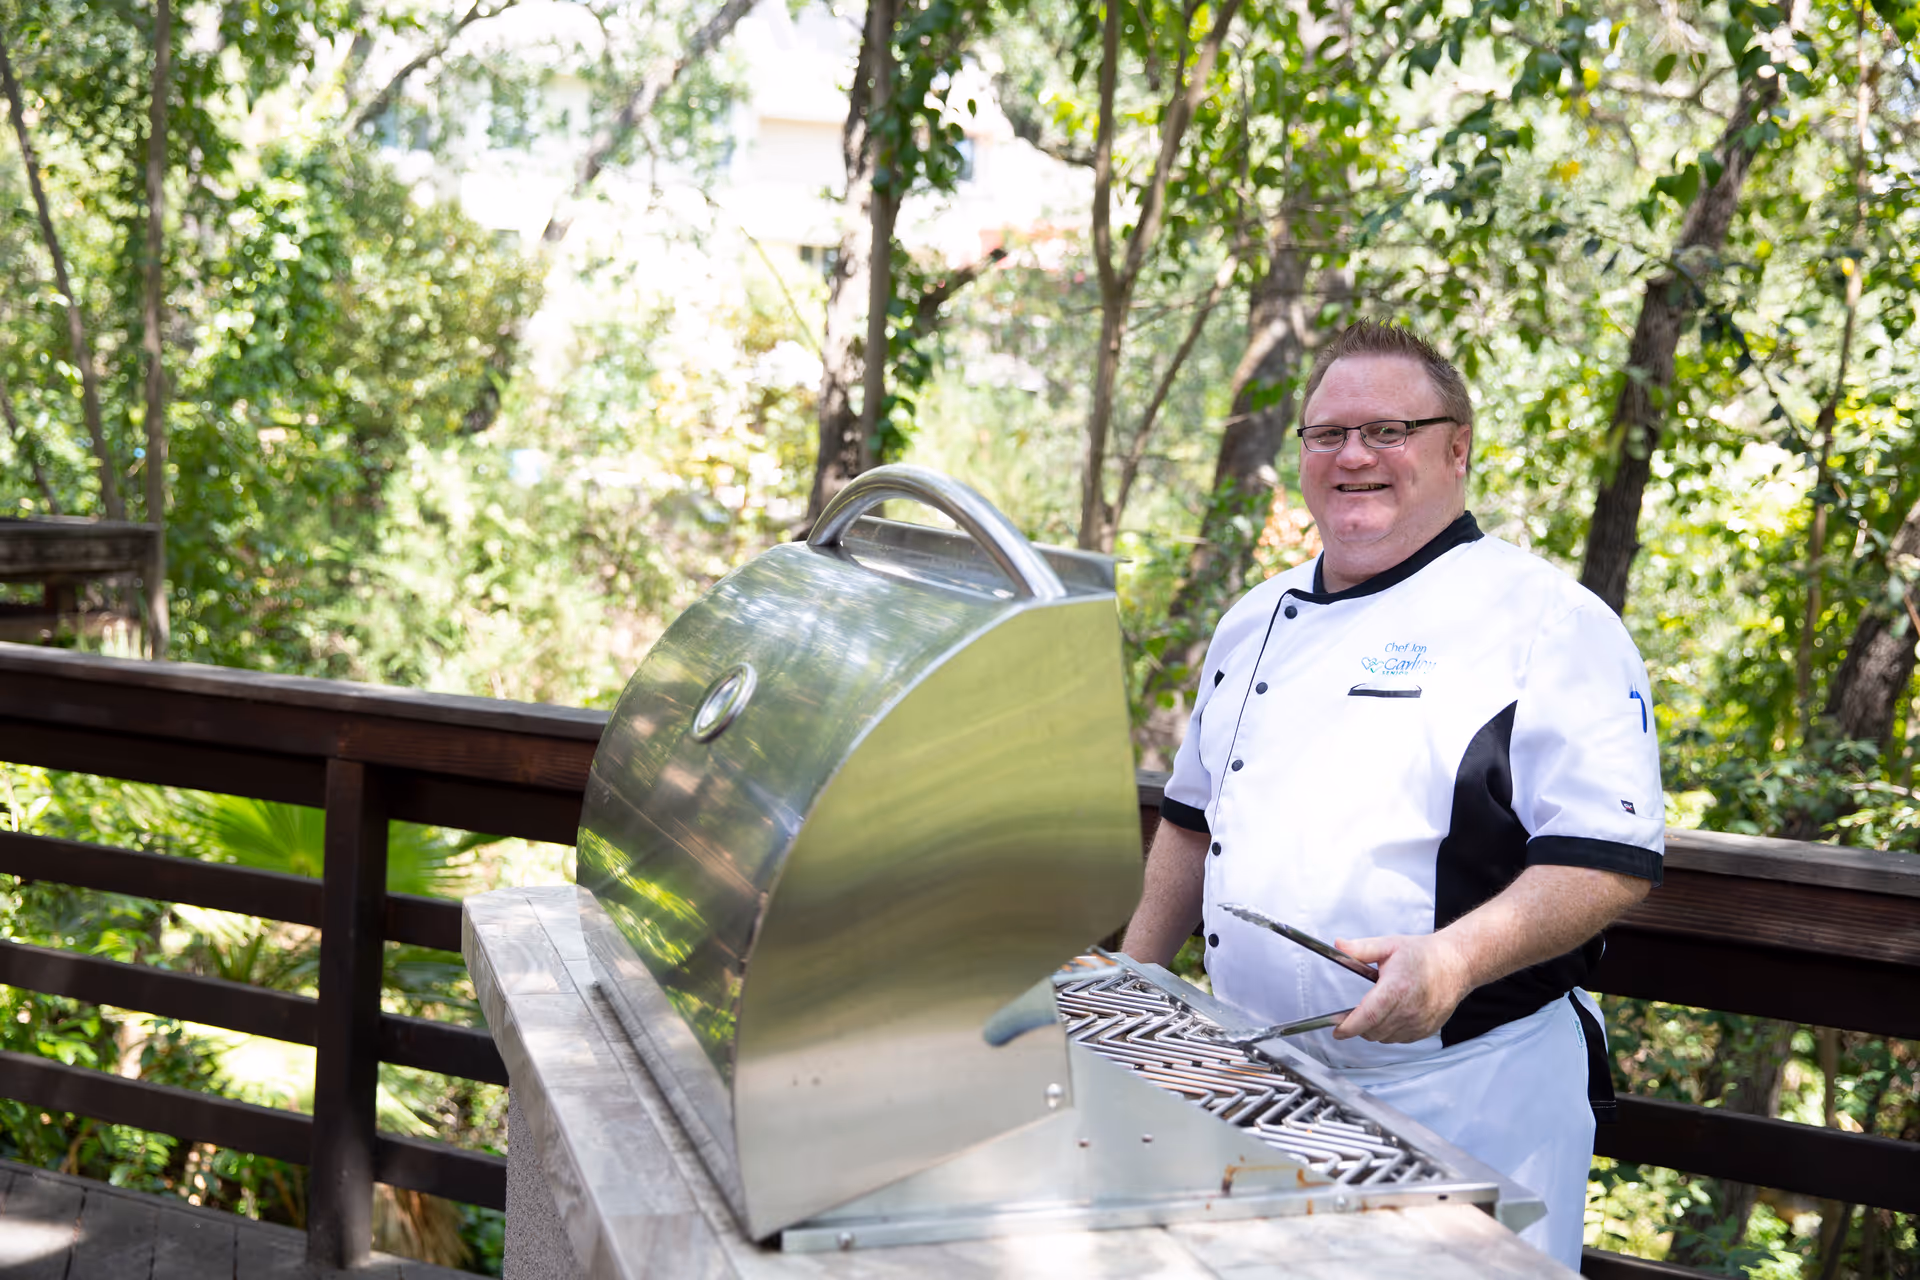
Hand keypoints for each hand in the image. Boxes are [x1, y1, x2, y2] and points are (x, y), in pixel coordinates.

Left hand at [1330, 932, 1474, 1043]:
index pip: (1367, 1016)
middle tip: (1353, 1015)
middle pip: (1373, 1031)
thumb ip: (1361, 949)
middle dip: (1358, 1027)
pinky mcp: (1426, 1030)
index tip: (1337, 1031)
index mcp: (1396, 988)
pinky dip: (1390, 1033)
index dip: (1349, 1027)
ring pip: (1385, 1038)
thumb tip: (1338, 945)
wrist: (1456, 964)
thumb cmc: (1424, 955)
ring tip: (1376, 1010)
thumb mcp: (1389, 945)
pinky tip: (1392, 1016)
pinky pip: (1400, 1039)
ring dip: (1374, 1030)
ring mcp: (1419, 1023)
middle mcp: (1409, 1010)